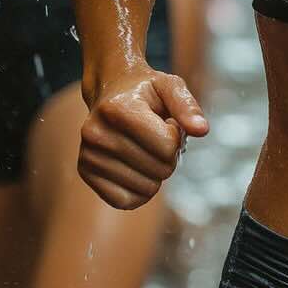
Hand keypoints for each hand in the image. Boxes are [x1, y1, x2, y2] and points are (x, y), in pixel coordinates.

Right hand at [79, 66, 208, 208]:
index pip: (167, 145)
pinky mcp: (85, 172)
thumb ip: (187, 106)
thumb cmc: (146, 89)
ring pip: (146, 188)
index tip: (168, 122)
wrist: (111, 88)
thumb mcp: (171, 86)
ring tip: (146, 147)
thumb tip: (202, 130)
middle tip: (157, 135)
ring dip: (155, 172)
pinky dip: (141, 190)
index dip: (177, 136)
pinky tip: (138, 166)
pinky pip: (125, 201)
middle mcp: (97, 133)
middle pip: (159, 169)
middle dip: (168, 155)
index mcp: (118, 108)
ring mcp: (88, 154)